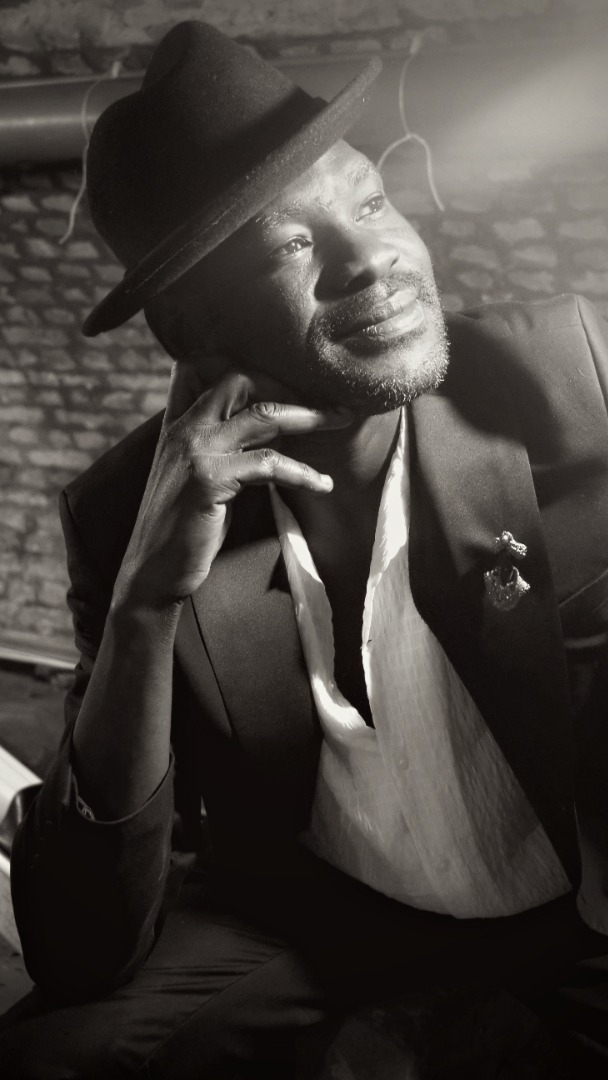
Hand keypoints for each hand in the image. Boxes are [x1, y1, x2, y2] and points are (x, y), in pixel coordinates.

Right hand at [113, 358, 350, 608]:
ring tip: (342, 420)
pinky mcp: (209, 478)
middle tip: (331, 399)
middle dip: (292, 386)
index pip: (218, 371)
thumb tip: (269, 432)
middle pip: (243, 380)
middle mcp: (186, 427)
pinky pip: (268, 464)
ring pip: (263, 415)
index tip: (302, 380)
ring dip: (310, 416)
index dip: (262, 371)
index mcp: (182, 423)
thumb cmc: (183, 528)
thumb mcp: (200, 476)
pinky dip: (302, 472)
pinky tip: (322, 483)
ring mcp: (196, 450)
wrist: (152, 572)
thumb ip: (224, 447)